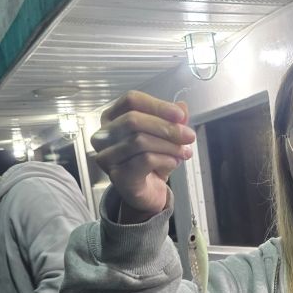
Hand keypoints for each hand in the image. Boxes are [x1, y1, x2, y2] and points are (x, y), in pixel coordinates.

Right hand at [91, 91, 195, 217]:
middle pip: (133, 120)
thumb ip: (172, 120)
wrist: (146, 192)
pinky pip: (143, 160)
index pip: (131, 100)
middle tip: (189, 136)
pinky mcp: (117, 176)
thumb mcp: (165, 136)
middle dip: (166, 127)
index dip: (157, 105)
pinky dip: (164, 159)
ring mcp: (107, 156)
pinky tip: (174, 162)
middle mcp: (103, 135)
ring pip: (139, 141)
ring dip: (169, 145)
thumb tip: (182, 107)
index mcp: (112, 117)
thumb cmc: (151, 161)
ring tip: (184, 152)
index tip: (180, 115)